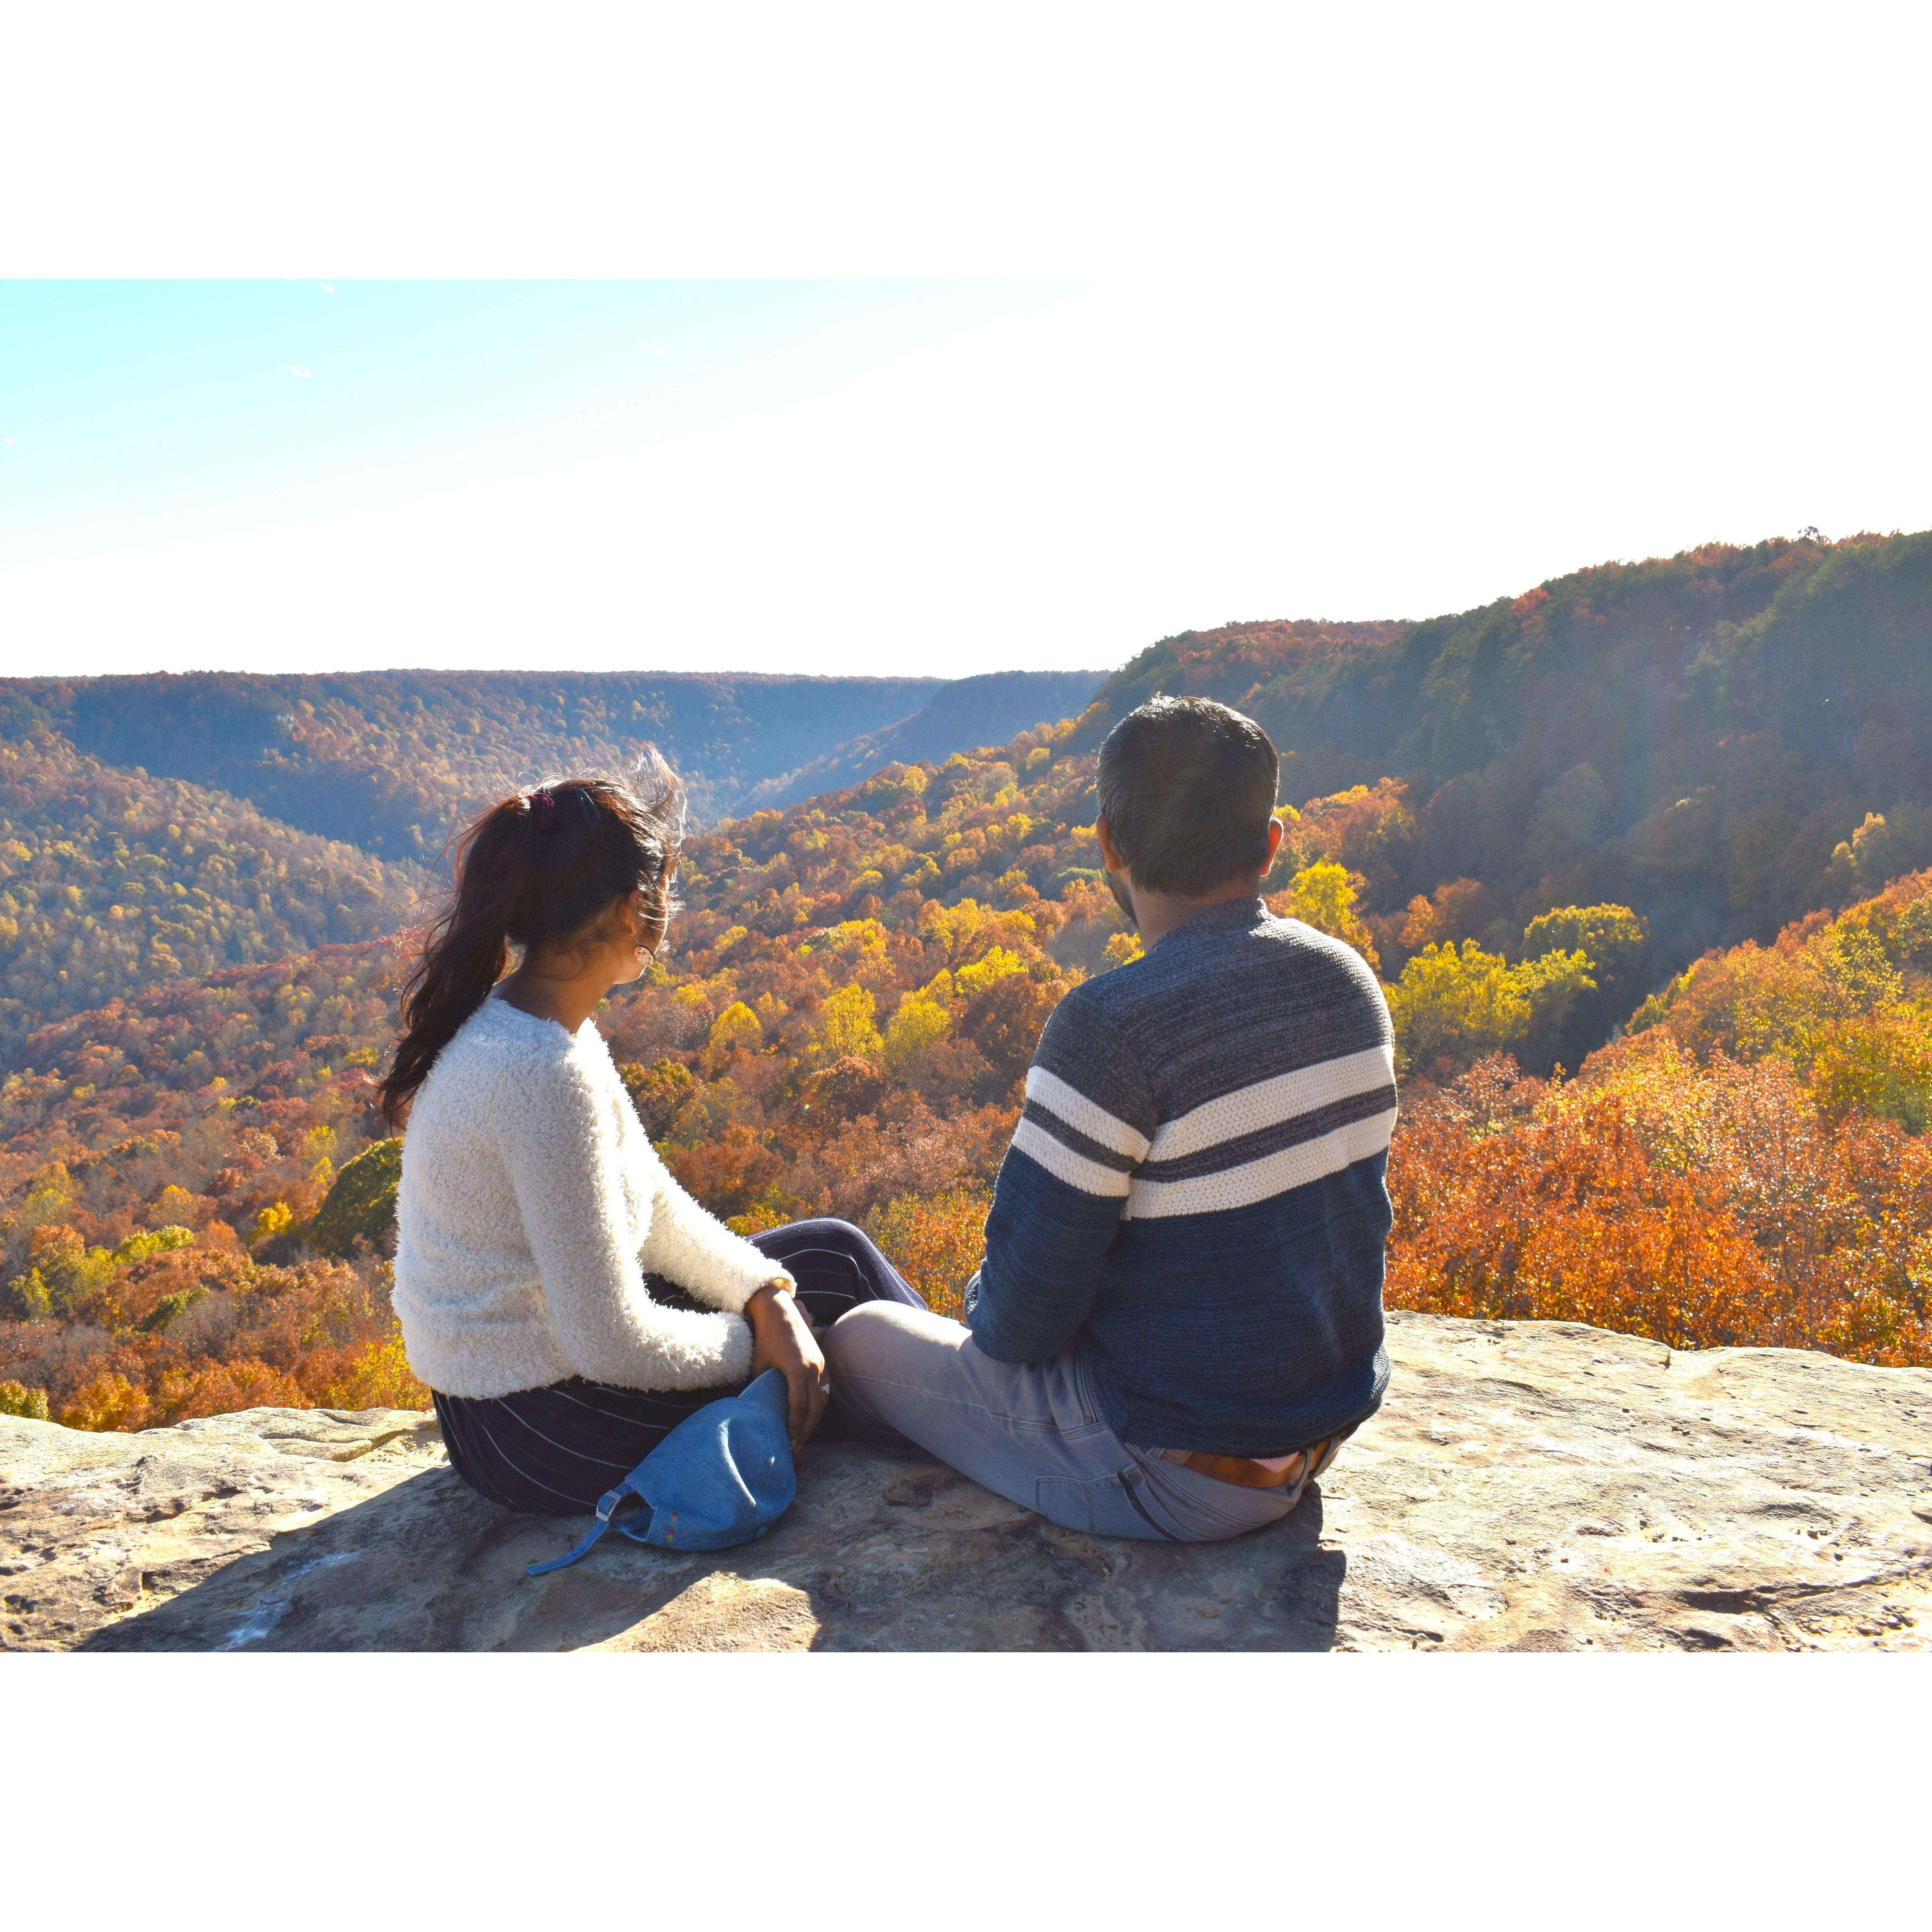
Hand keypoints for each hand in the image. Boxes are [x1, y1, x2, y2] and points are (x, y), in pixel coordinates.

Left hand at [745, 1280, 828, 1450]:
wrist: (778, 1309)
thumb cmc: (765, 1337)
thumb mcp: (760, 1365)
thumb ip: (764, 1388)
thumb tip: (761, 1410)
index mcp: (798, 1370)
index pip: (799, 1408)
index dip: (795, 1428)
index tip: (789, 1443)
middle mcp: (814, 1368)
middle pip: (815, 1407)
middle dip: (807, 1429)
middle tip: (797, 1446)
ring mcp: (820, 1363)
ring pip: (823, 1398)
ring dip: (815, 1418)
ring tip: (804, 1433)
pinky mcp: (821, 1359)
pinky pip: (824, 1386)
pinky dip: (818, 1402)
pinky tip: (810, 1413)